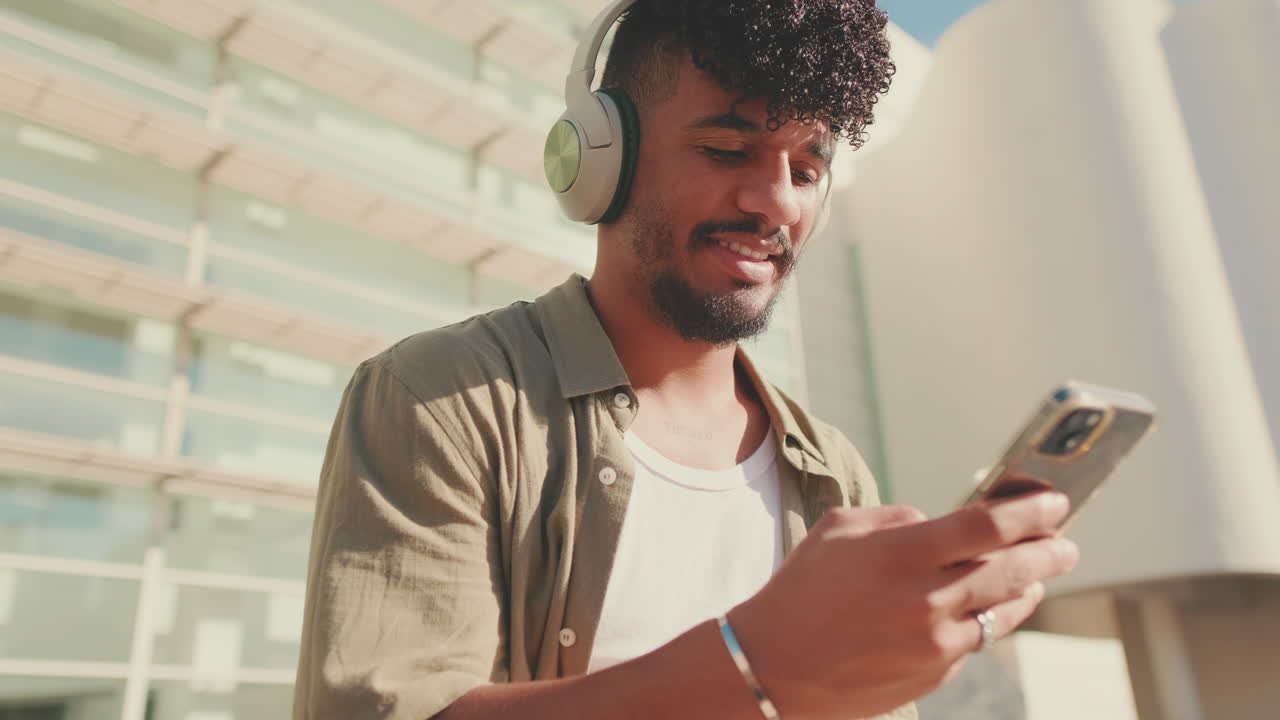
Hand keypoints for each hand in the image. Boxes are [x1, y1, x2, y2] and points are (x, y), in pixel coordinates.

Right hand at [728, 492, 1077, 718]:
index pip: (986, 526)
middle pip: (1012, 570)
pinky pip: (974, 641)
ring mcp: (933, 643)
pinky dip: (986, 620)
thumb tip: (941, 523)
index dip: (1030, 512)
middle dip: (1049, 552)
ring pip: (1003, 611)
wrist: (773, 667)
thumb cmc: (801, 588)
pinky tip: (990, 609)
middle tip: (1066, 543)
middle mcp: (924, 599)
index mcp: (900, 554)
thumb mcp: (839, 530)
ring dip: (1028, 590)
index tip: (1056, 502)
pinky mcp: (934, 674)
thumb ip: (898, 519)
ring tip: (1039, 577)